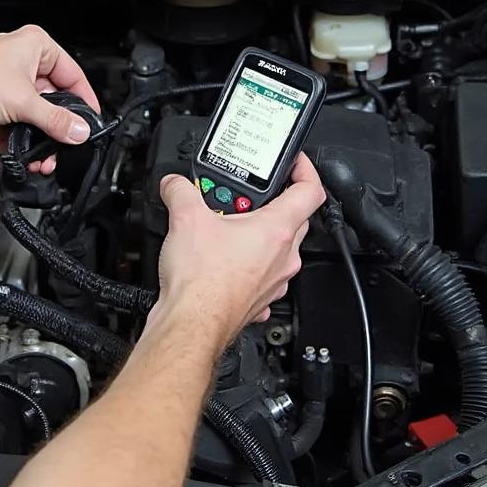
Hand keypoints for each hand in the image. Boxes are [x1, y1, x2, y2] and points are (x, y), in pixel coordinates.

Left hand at [0, 26, 99, 174]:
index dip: (82, 101)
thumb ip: (56, 120)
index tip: (89, 122)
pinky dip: (20, 144)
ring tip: (44, 157)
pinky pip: (15, 129)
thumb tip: (77, 130)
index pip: (72, 75)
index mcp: (35, 47)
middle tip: (65, 145)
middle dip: (57, 127)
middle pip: (52, 101)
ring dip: (39, 140)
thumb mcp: (24, 102)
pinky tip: (25, 157)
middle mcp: (21, 64)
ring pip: (33, 118)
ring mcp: (6, 88)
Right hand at [152, 154, 324, 347]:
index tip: (293, 163)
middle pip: (295, 219)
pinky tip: (224, 261)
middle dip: (273, 202)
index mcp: (276, 230)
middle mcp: (283, 257)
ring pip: (280, 249)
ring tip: (227, 228)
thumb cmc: (200, 280)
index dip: (305, 170)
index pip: (311, 191)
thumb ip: (180, 190)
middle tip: (245, 197)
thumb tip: (175, 183)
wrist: (192, 322)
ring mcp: (274, 281)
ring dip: (259, 236)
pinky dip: (249, 265)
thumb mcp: (184, 217)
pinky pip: (263, 275)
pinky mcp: (259, 300)